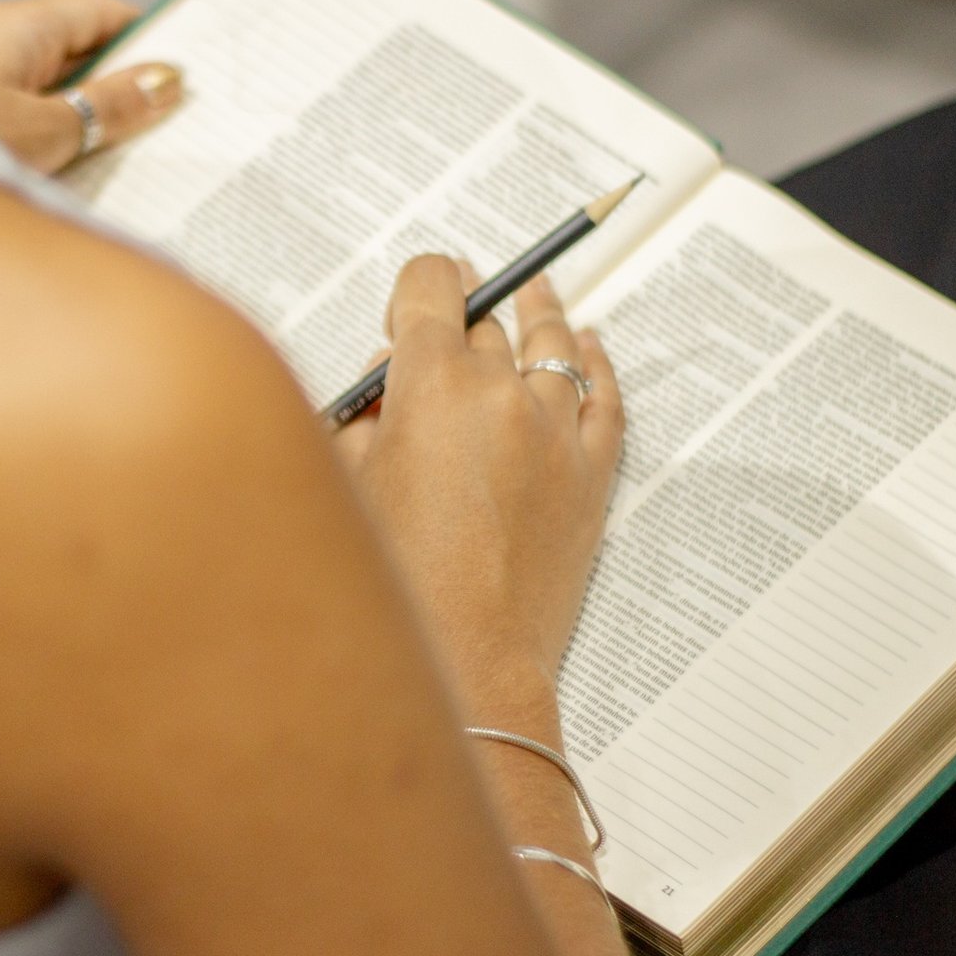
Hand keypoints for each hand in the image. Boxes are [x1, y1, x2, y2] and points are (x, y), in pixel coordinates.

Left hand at [0, 0, 184, 173]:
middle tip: (173, 121)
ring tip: (134, 151)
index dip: (146, 37)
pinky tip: (76, 169)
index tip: (183, 71)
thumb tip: (166, 81)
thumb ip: (110, 106)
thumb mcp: (47, 130)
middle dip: (124, 84)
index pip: (100, 12)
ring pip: (54, 88)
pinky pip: (27, 116)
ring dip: (90, 117)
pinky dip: (56, 136)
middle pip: (79, 51)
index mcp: (21, 26)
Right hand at [334, 261, 623, 710]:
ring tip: (533, 294)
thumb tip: (384, 393)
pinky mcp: (591, 477)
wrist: (467, 667)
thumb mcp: (351, 487)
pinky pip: (604, 398)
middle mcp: (502, 395)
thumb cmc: (396, 589)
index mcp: (433, 388)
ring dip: (536, 316)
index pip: (431, 288)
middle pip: (484, 322)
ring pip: (552, 345)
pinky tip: (591, 344)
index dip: (416, 288)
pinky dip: (597, 364)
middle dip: (460, 317)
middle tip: (443, 328)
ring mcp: (555, 434)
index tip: (408, 307)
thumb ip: (364, 424)